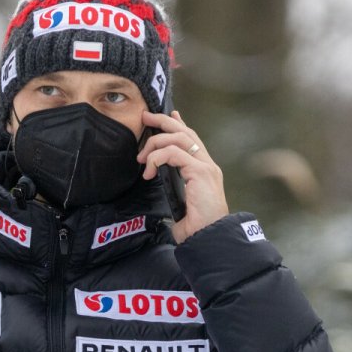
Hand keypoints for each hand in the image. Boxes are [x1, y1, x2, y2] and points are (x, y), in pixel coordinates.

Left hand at [137, 109, 229, 242]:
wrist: (210, 237)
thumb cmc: (198, 228)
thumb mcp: (182, 207)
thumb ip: (175, 196)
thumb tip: (163, 199)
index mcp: (205, 170)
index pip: (192, 139)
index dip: (179, 124)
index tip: (167, 115)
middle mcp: (207, 165)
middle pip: (185, 131)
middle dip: (163, 120)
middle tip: (145, 117)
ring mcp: (205, 167)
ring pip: (178, 138)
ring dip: (155, 142)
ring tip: (142, 158)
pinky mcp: (200, 172)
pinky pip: (174, 153)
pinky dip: (157, 157)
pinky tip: (149, 169)